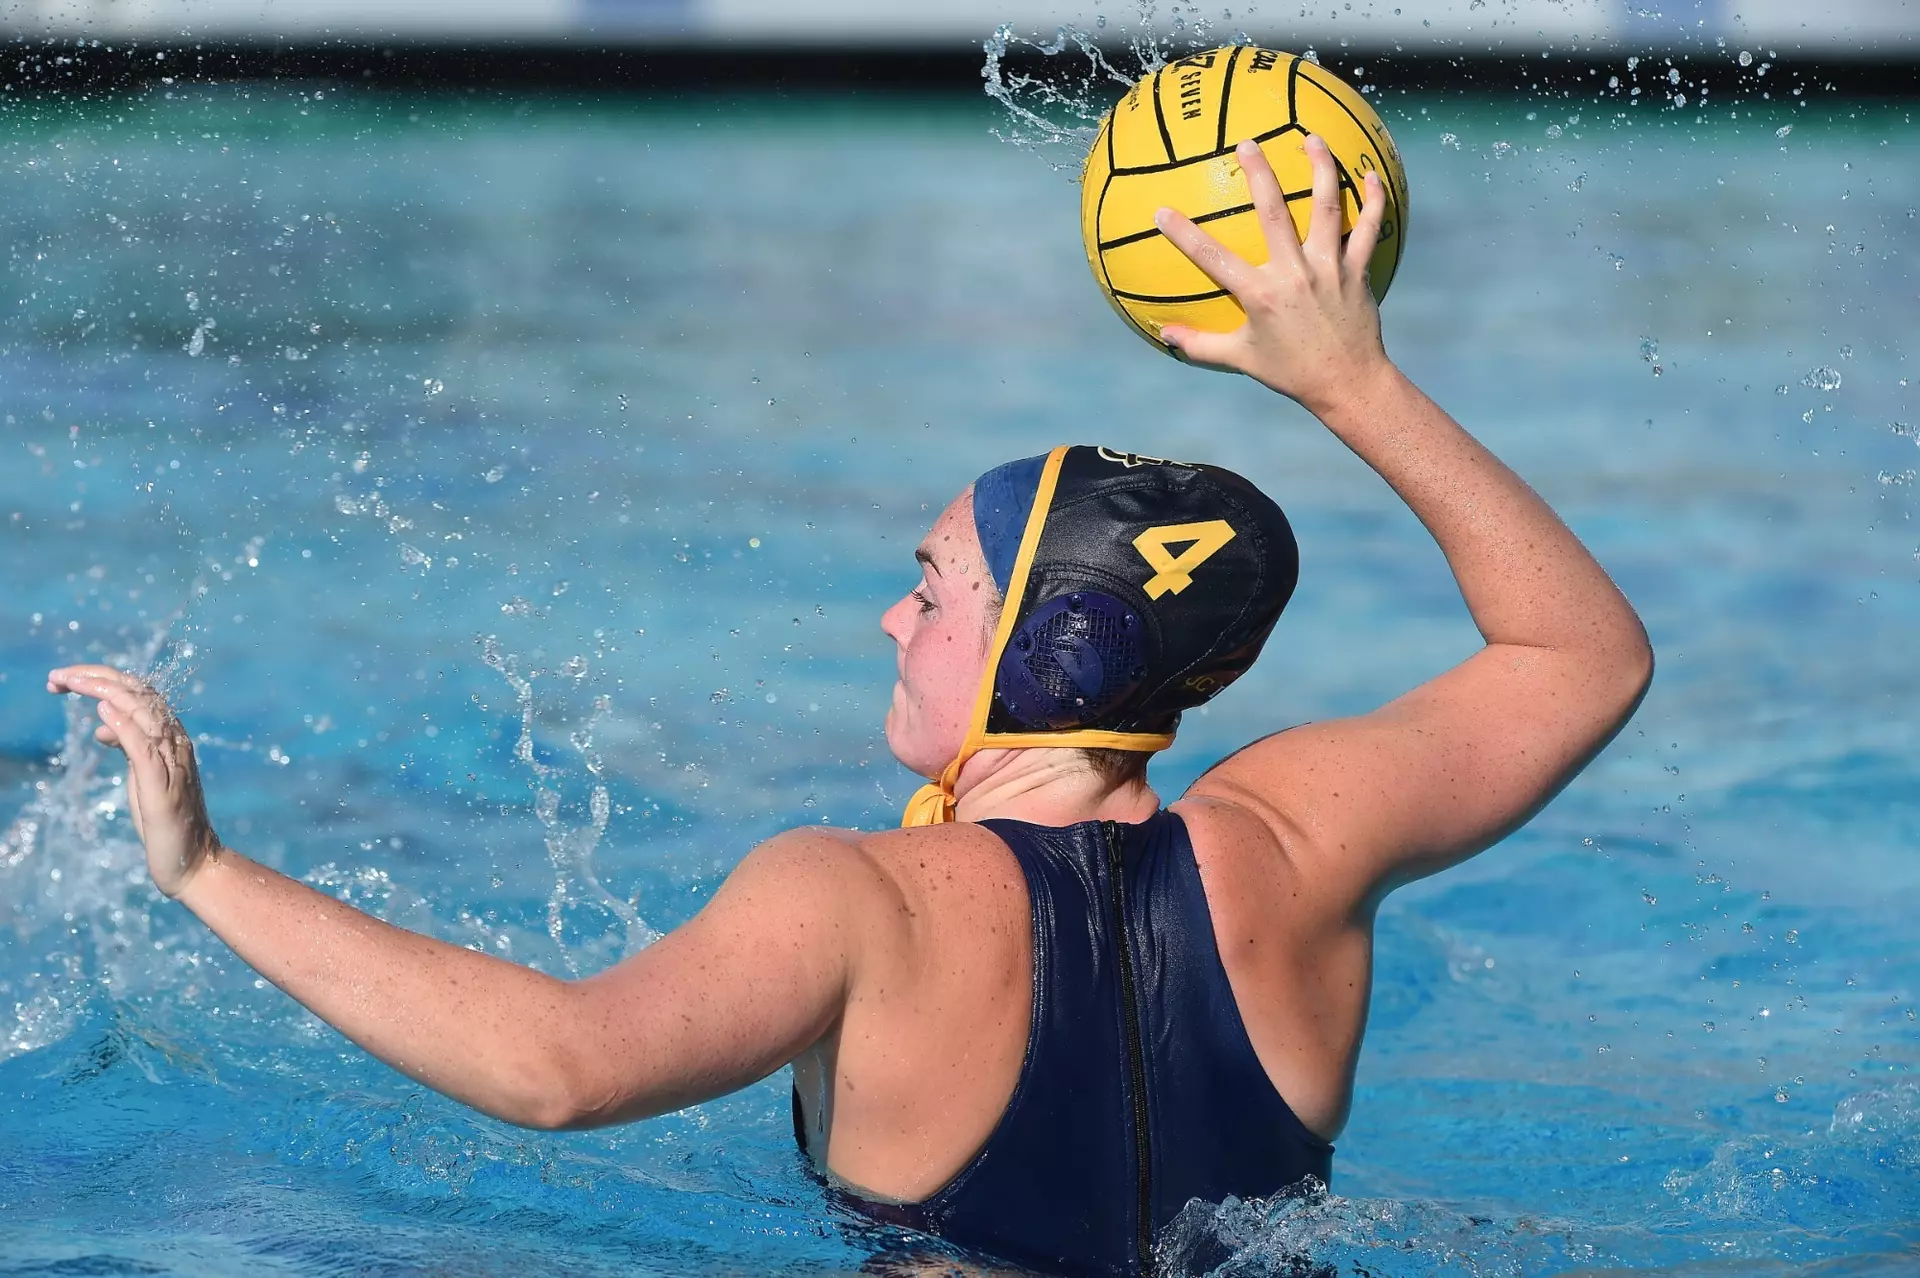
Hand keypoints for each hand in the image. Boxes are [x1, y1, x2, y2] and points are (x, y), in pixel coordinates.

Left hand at [45, 665, 220, 897]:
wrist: (192, 859)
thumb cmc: (165, 819)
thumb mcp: (140, 775)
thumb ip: (127, 746)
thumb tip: (102, 725)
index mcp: (170, 737)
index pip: (139, 692)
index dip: (104, 678)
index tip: (67, 678)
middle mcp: (175, 742)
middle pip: (139, 694)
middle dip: (97, 677)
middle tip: (58, 676)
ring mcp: (172, 763)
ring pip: (143, 713)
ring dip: (105, 692)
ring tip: (72, 681)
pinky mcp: (163, 786)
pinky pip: (145, 748)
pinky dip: (126, 725)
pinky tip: (105, 711)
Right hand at [1155, 135, 1390, 415]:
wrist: (1347, 384)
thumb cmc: (1291, 372)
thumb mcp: (1241, 359)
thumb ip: (1199, 344)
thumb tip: (1163, 334)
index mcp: (1260, 295)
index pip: (1213, 258)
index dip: (1184, 235)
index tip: (1161, 212)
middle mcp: (1294, 274)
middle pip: (1273, 212)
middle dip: (1258, 173)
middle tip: (1246, 142)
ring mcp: (1329, 268)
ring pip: (1326, 206)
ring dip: (1320, 167)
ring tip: (1312, 138)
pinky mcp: (1358, 270)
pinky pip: (1368, 226)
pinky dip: (1372, 198)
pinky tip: (1369, 173)